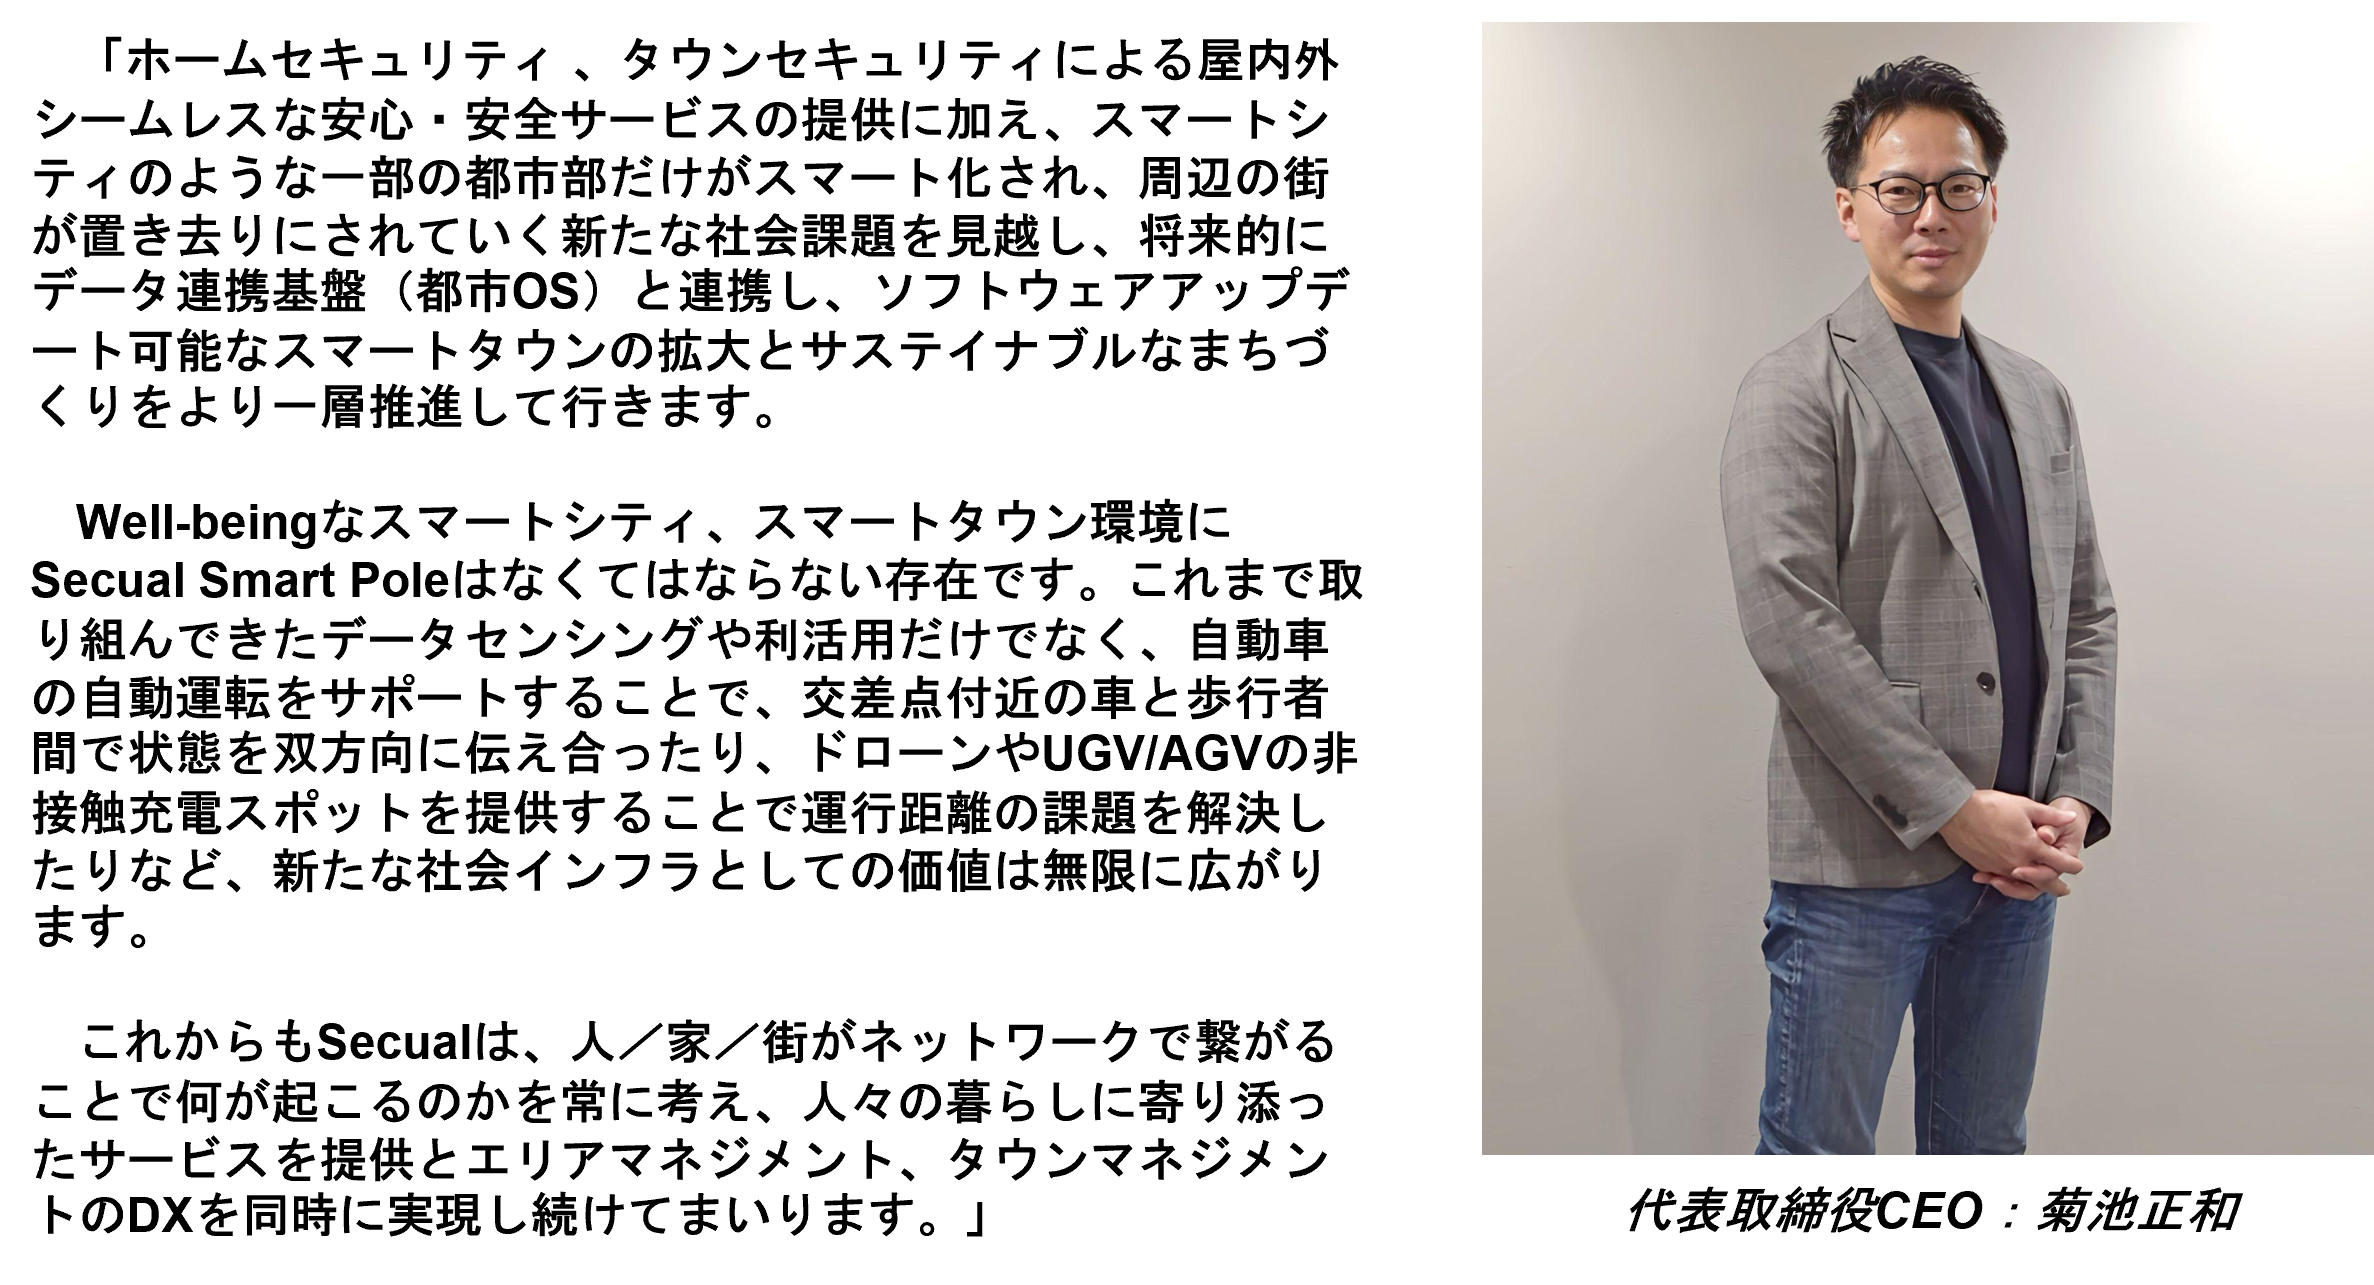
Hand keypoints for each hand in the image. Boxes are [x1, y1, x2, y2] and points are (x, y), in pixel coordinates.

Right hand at [1970, 797, 2089, 899]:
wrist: (1955, 811)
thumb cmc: (1989, 806)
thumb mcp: (2025, 806)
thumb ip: (2050, 816)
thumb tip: (2070, 817)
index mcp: (2031, 847)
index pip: (2059, 862)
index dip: (2072, 865)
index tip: (2078, 867)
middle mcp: (2017, 862)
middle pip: (2043, 882)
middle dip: (2056, 887)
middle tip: (2064, 890)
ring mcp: (1999, 867)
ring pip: (2021, 886)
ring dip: (2032, 888)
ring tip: (2037, 889)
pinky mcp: (1984, 867)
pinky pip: (2000, 880)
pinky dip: (2008, 882)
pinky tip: (2009, 879)